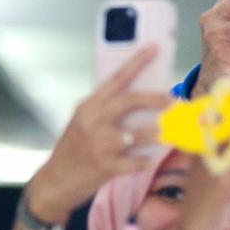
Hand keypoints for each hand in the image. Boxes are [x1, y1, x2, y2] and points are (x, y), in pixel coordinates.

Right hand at [24, 47, 171, 222]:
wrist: (55, 181)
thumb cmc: (74, 149)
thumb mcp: (83, 122)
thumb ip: (106, 110)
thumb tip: (141, 98)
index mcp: (89, 106)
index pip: (116, 78)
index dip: (137, 62)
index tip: (155, 47)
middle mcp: (93, 121)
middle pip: (131, 101)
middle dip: (157, 98)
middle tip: (174, 101)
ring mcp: (100, 144)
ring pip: (140, 134)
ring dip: (159, 134)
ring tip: (171, 133)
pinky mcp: (107, 166)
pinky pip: (138, 161)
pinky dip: (146, 160)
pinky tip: (149, 159)